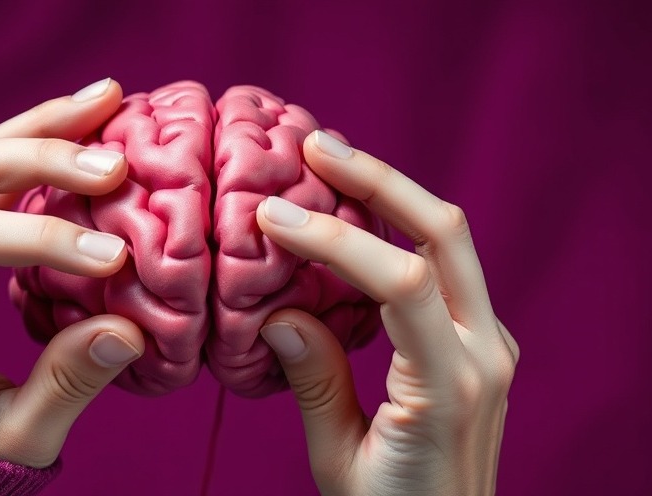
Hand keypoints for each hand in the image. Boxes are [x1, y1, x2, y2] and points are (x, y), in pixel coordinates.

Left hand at [0, 78, 144, 467]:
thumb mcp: (23, 435)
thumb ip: (68, 384)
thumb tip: (128, 329)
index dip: (43, 238)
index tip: (117, 259)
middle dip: (42, 155)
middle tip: (115, 160)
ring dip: (42, 129)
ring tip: (105, 101)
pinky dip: (39, 147)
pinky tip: (85, 131)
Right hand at [256, 131, 518, 494]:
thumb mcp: (340, 462)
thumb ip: (315, 383)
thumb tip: (278, 311)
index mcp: (448, 388)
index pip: (400, 282)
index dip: (334, 239)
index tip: (273, 218)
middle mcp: (482, 353)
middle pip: (444, 233)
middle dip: (378, 180)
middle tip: (317, 148)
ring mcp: (488, 342)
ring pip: (449, 240)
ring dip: (390, 195)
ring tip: (330, 166)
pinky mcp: (479, 340)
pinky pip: (444, 266)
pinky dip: (399, 230)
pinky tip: (356, 218)